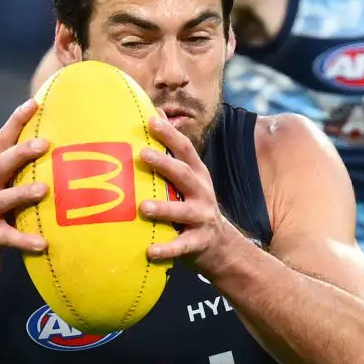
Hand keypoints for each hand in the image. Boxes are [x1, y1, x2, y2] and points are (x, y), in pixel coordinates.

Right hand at [0, 98, 47, 277]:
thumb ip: (22, 179)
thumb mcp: (2, 194)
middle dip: (20, 152)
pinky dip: (24, 240)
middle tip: (44, 143)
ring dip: (22, 193)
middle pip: (0, 165)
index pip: (2, 141)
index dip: (16, 121)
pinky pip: (7, 238)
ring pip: (2, 199)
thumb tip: (62, 165)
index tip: (34, 102)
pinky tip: (43, 244)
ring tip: (44, 188)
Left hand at [138, 113, 255, 278]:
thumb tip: (156, 113)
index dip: (170, 135)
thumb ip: (173, 152)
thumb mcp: (188, 179)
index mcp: (198, 176)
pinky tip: (149, 251)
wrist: (221, 246)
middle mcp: (202, 194)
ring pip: (183, 212)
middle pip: (185, 175)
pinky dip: (166, 250)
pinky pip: (181, 246)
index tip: (152, 120)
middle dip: (165, 164)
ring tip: (142, 207)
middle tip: (143, 154)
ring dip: (163, 209)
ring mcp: (202, 218)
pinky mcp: (198, 243)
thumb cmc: (193, 205)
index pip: (186, 150)